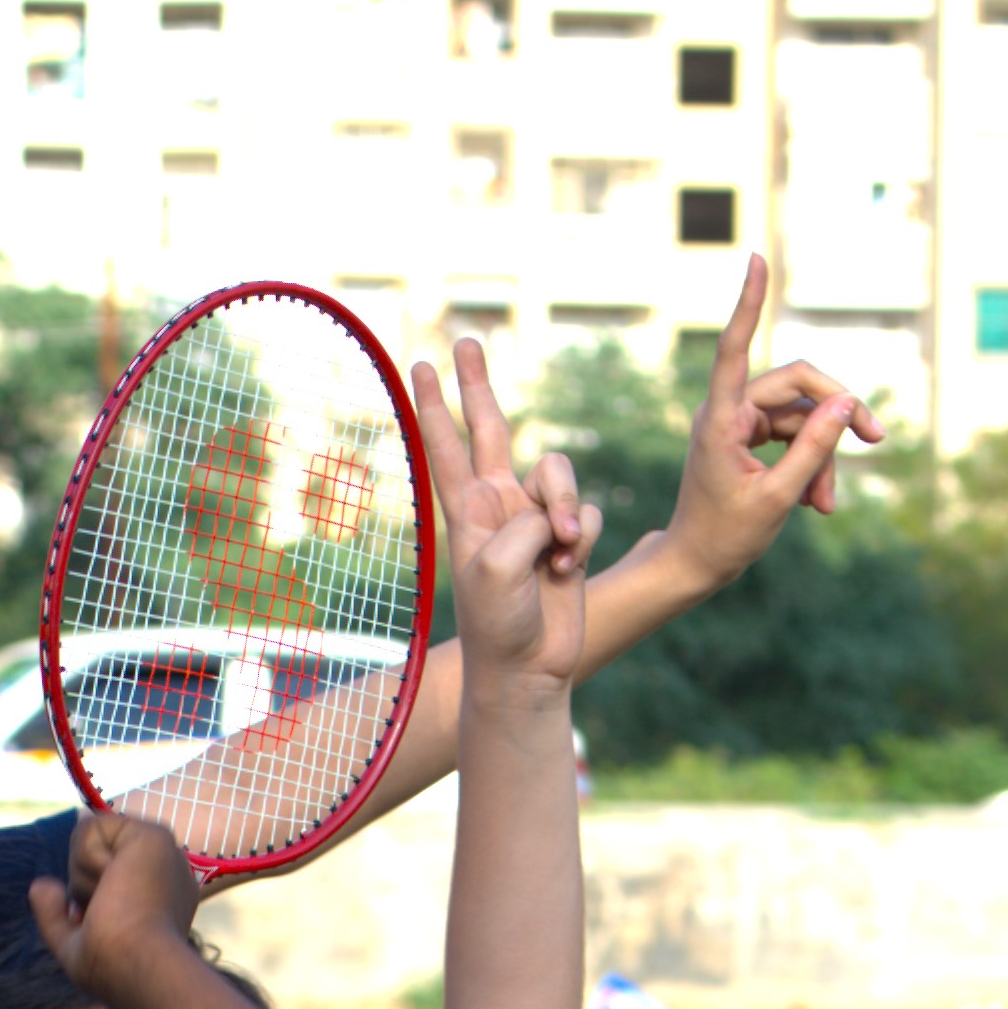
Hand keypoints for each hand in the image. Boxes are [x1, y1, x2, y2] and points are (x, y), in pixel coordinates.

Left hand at [23, 802, 205, 1001]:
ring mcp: (162, 852)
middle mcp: (165, 871)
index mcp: (158, 897)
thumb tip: (40, 885)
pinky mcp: (153, 835)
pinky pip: (92, 826)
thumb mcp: (75, 946)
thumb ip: (55, 917)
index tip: (100, 926)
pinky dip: (87, 859)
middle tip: (108, 914)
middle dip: (83, 885)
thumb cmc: (114, 970)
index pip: (110, 874)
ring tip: (114, 901)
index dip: (88, 894)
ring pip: (91, 838)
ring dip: (84, 876)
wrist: (138, 967)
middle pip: (97, 854)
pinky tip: (114, 881)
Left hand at [418, 336, 595, 701]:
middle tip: (467, 340)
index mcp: (467, 508)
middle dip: (478, 384)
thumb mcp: (496, 566)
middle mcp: (498, 504)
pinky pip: (588, 513)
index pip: (446, 445)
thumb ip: (525, 522)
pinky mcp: (570, 537)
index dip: (434, 405)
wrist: (528, 668)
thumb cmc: (498, 622)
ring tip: (561, 551)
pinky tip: (570, 570)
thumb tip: (557, 513)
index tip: (419, 366)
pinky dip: (584, 538)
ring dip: (566, 506)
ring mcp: (534, 519)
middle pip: (492, 427)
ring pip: (559, 474)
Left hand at [659, 254, 880, 580]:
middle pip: (799, 384)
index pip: (735, 348)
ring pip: (803, 416)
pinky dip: (811, 464)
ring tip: (826, 506)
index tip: (757, 259)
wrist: (695, 565)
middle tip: (877, 440)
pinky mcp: (750, 435)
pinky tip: (814, 502)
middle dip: (837, 416)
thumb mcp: (778, 498)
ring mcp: (739, 421)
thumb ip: (814, 449)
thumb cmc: (725, 537)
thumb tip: (848, 403)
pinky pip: (795, 433)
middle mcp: (727, 410)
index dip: (749, 304)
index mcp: (719, 419)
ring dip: (824, 456)